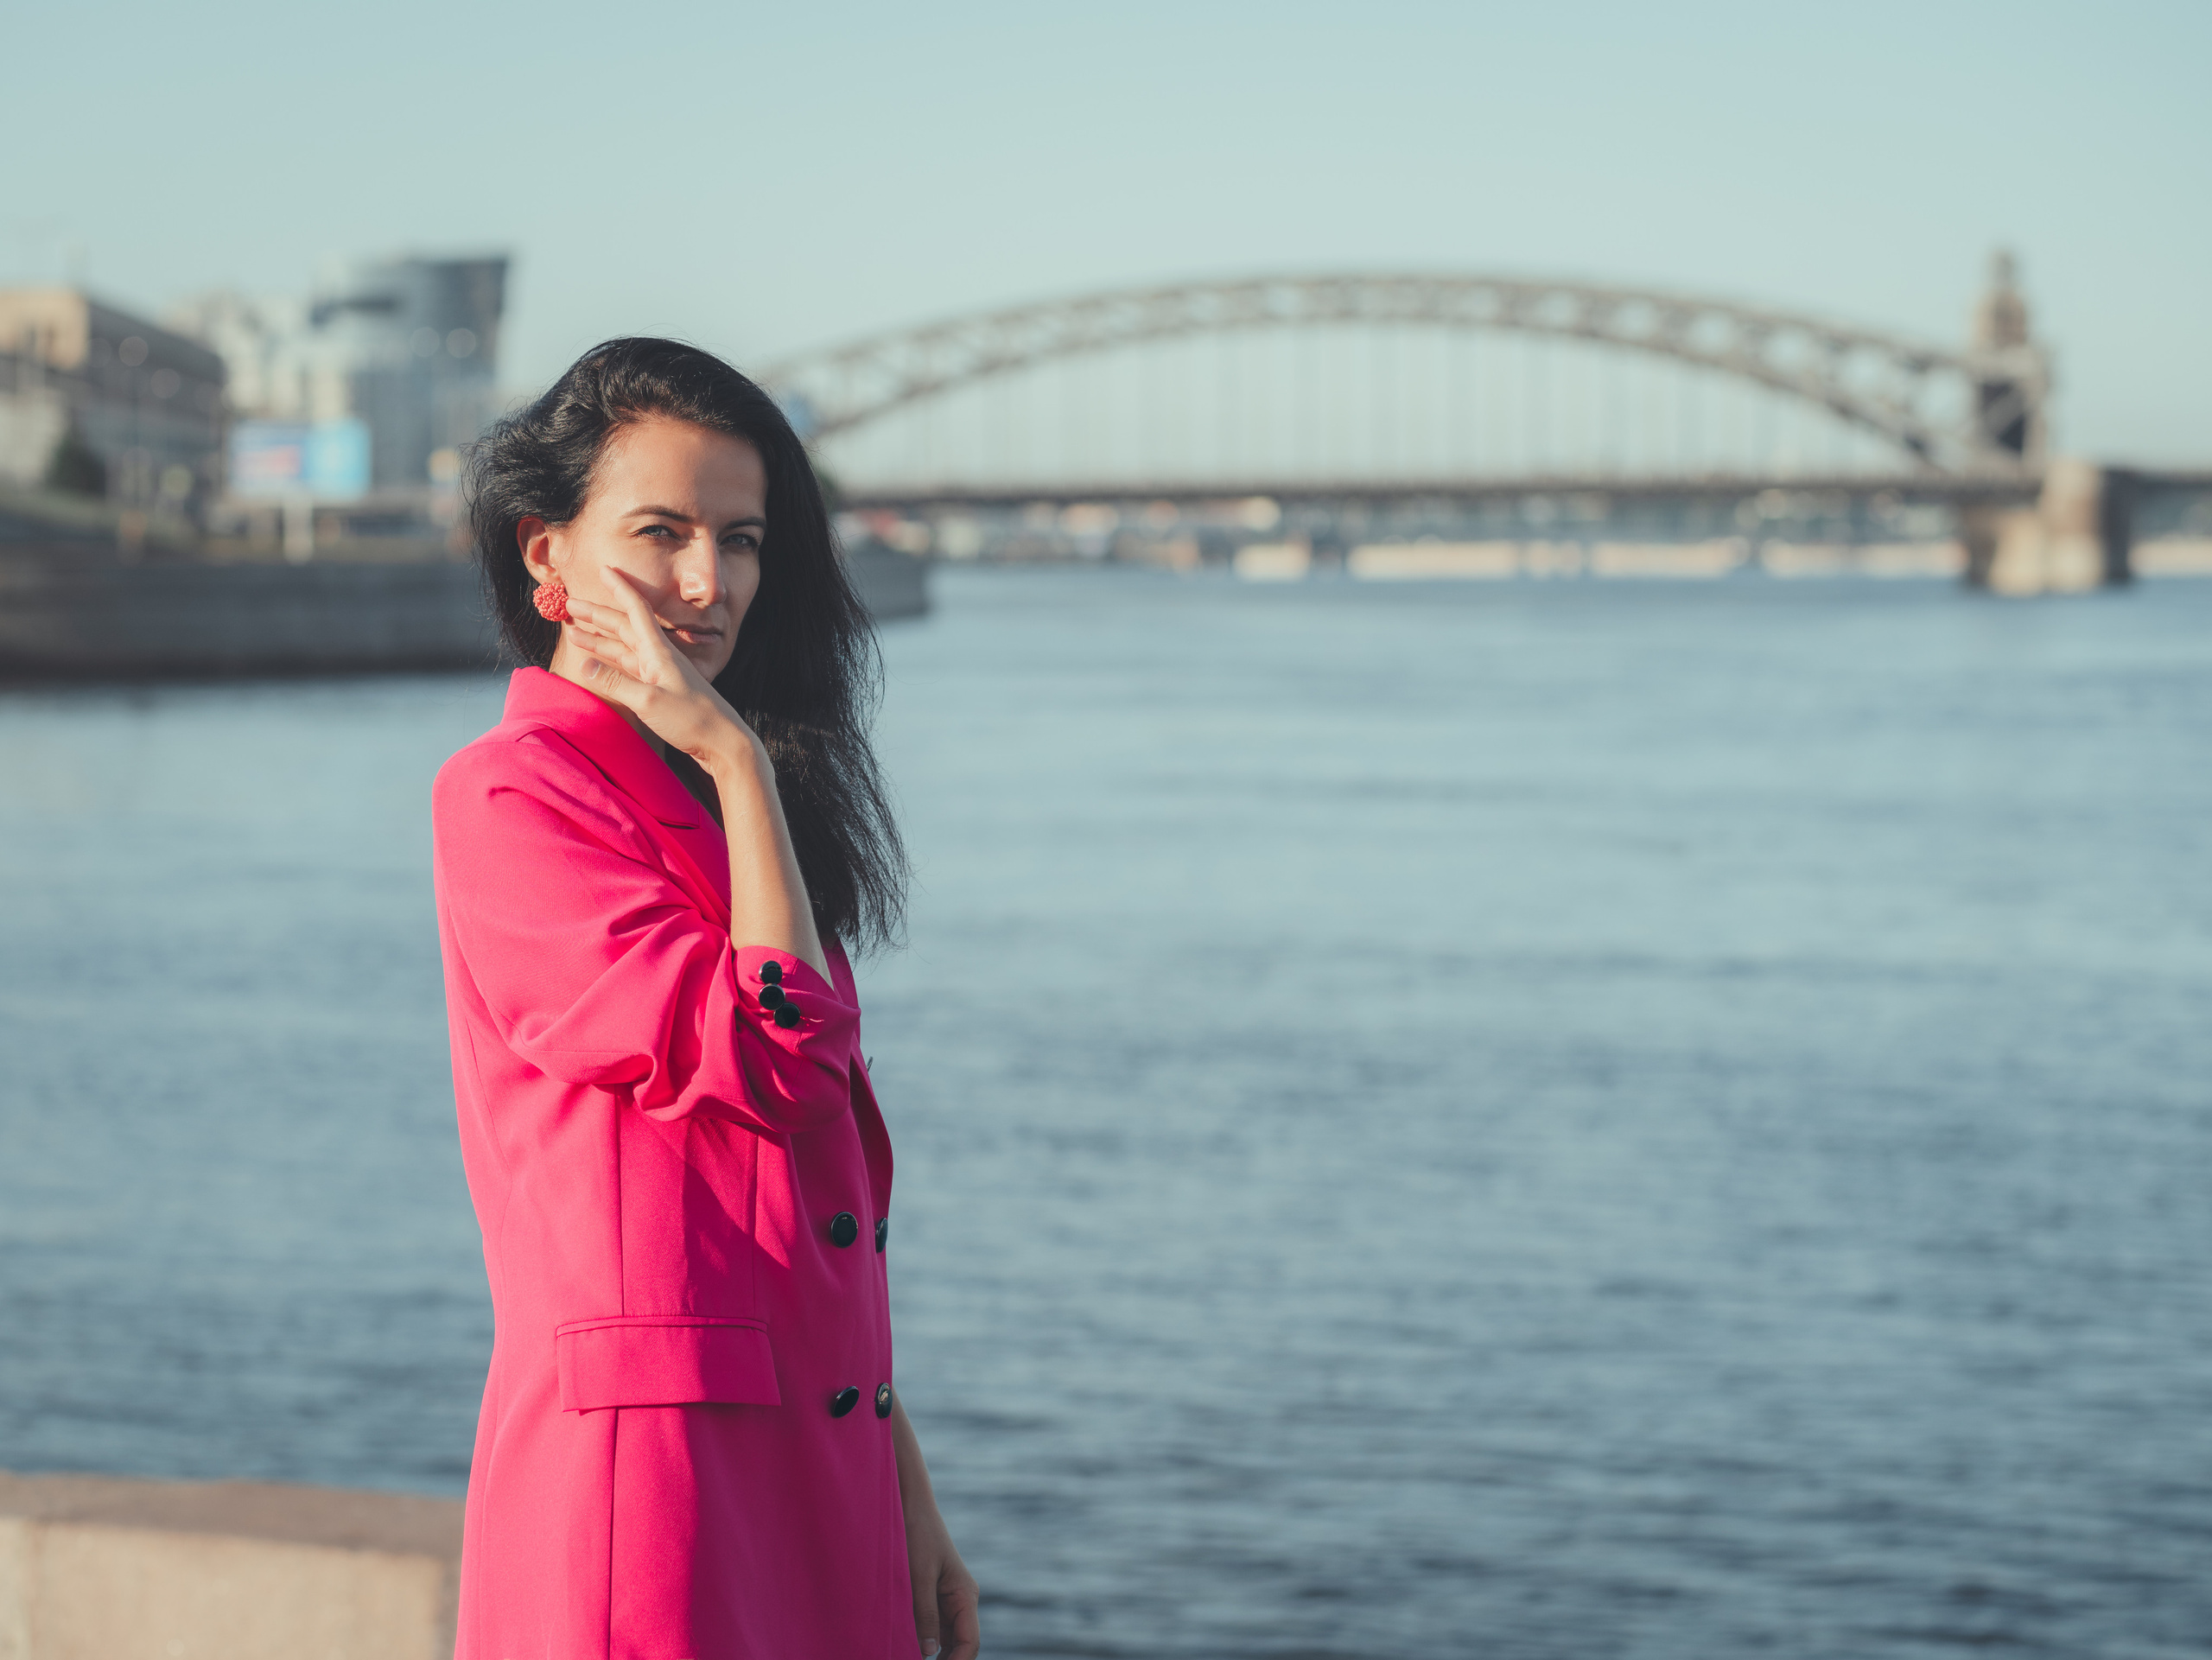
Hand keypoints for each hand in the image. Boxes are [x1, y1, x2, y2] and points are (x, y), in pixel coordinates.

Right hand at [563, 571, 755, 774]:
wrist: (723, 744)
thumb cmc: (692, 721)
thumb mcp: (649, 701)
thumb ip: (615, 683)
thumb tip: (584, 665)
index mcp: (659, 652)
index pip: (636, 610)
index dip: (620, 588)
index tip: (605, 568)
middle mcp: (659, 658)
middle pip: (624, 627)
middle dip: (597, 614)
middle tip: (570, 602)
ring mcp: (660, 674)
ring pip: (624, 647)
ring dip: (599, 638)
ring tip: (573, 631)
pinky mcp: (660, 690)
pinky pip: (629, 668)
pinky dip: (610, 661)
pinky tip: (597, 661)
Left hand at [906, 1508, 979, 1659]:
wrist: (910, 1505)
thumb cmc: (917, 1534)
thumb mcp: (919, 1576)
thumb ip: (925, 1614)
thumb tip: (928, 1652)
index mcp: (965, 1594)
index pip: (969, 1641)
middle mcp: (961, 1599)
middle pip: (959, 1643)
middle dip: (945, 1659)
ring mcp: (947, 1598)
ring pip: (945, 1637)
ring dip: (933, 1651)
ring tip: (907, 1654)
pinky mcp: (933, 1595)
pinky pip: (932, 1624)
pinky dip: (922, 1637)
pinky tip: (907, 1644)